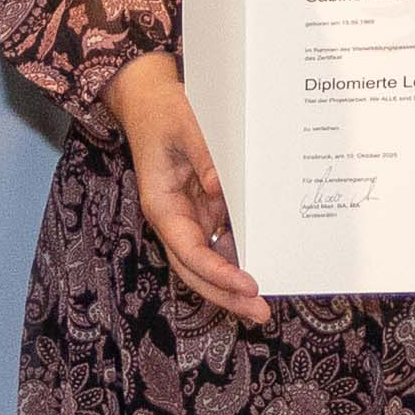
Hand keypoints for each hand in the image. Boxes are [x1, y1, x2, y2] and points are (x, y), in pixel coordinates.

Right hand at [104, 51, 268, 323]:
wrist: (150, 100)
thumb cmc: (166, 112)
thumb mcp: (186, 127)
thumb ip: (205, 158)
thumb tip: (223, 188)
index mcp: (162, 206)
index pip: (189, 251)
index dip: (217, 273)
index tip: (247, 284)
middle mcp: (174, 220)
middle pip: (197, 270)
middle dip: (226, 296)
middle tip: (260, 313)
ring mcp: (189, 217)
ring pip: (209, 261)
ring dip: (233, 284)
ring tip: (263, 304)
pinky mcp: (202, 210)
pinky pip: (221, 240)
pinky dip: (239, 257)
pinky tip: (264, 265)